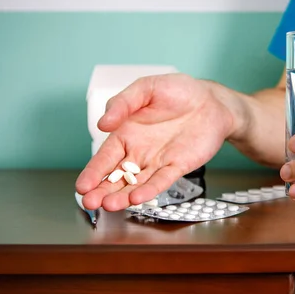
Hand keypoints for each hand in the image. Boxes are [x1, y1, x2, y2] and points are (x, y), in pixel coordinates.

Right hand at [76, 74, 234, 210]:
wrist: (212, 101)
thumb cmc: (179, 91)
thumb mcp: (146, 88)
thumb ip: (123, 103)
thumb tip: (103, 122)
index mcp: (126, 133)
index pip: (104, 157)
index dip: (93, 172)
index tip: (82, 186)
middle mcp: (139, 152)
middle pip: (117, 176)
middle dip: (103, 190)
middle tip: (90, 203)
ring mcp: (158, 161)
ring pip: (136, 183)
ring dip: (123, 195)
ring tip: (110, 205)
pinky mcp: (178, 166)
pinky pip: (162, 180)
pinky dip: (150, 190)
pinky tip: (137, 198)